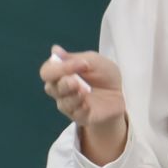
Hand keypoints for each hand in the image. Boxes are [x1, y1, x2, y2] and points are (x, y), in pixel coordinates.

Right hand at [40, 45, 128, 164]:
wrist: (120, 93)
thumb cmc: (103, 75)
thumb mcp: (94, 61)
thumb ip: (74, 58)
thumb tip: (54, 50)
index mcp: (60, 73)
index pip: (47, 72)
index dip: (59, 68)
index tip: (81, 64)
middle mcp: (60, 89)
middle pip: (50, 88)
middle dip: (64, 83)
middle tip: (77, 81)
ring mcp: (69, 104)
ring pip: (62, 102)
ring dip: (72, 96)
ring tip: (85, 91)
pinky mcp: (80, 116)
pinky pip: (74, 114)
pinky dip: (80, 108)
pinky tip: (87, 104)